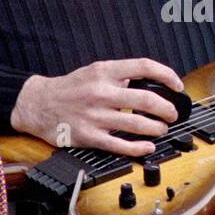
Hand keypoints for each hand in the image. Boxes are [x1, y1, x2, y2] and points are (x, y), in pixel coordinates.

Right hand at [10, 57, 184, 156]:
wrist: (37, 103)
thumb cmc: (69, 88)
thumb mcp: (94, 71)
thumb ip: (120, 75)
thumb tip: (149, 83)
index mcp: (105, 71)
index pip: (144, 67)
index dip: (167, 75)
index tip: (177, 85)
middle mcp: (101, 92)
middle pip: (146, 100)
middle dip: (167, 109)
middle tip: (172, 114)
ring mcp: (96, 116)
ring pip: (137, 125)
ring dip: (157, 129)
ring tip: (161, 129)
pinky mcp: (90, 136)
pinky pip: (120, 145)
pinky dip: (139, 148)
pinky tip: (147, 147)